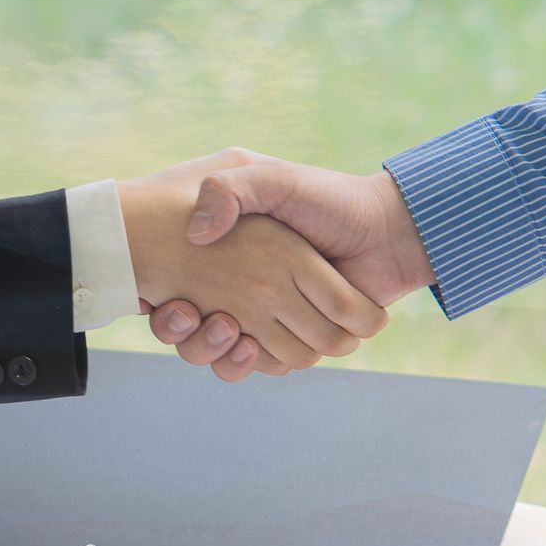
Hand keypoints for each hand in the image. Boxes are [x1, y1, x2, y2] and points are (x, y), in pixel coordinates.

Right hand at [120, 151, 388, 380]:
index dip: (161, 302)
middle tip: (188, 314)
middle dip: (184, 333)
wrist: (387, 231)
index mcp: (232, 255)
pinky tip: (249, 343)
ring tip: (224, 328)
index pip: (174, 288)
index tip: (158, 298)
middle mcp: (244, 290)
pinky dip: (254, 361)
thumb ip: (231, 190)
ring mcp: (269, 319)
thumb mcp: (275, 180)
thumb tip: (196, 232)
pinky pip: (264, 364)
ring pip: (222, 355)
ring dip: (215, 351)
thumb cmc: (330, 200)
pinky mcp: (296, 342)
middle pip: (190, 333)